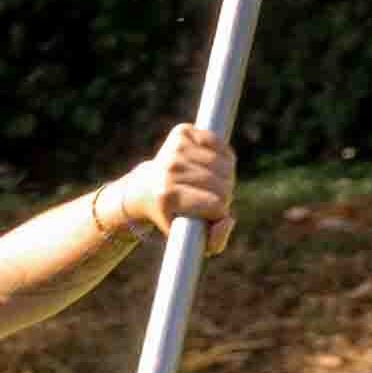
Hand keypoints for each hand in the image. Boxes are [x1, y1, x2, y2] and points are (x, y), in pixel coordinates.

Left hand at [109, 124, 235, 242]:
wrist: (144, 188)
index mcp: (169, 197)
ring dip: (225, 175)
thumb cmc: (172, 214)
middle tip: (209, 197)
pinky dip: (222, 153)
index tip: (209, 214)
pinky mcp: (181, 132)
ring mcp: (175, 149)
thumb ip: (215, 240)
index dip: (220, 212)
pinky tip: (210, 163)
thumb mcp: (189, 237)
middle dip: (224, 194)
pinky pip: (218, 141)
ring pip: (224, 164)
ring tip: (210, 182)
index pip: (217, 205)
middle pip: (222, 184)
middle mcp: (170, 170)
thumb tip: (227, 220)